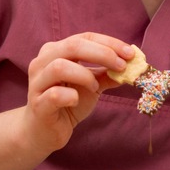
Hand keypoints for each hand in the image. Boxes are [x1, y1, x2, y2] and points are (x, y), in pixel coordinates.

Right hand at [22, 33, 133, 154]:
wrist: (44, 132)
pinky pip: (54, 94)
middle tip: (122, 66)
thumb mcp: (91, 86)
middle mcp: (42, 62)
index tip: (130, 53)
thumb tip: (133, 66)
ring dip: (85, 75)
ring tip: (95, 87)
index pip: (85, 37)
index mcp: (56, 51)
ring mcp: (37, 83)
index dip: (109, 43)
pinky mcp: (37, 105)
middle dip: (102, 54)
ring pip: (59, 67)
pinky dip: (71, 96)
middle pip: (73, 46)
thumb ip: (107, 74)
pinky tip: (77, 100)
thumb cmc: (67, 103)